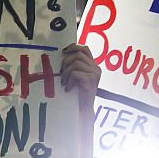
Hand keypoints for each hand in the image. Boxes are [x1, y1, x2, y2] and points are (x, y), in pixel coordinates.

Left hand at [61, 43, 99, 157]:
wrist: (83, 110)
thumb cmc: (77, 95)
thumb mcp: (76, 78)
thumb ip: (74, 67)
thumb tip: (62, 56)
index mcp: (93, 66)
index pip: (85, 49)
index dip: (73, 47)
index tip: (63, 52)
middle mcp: (96, 68)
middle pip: (79, 54)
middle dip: (66, 61)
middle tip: (61, 72)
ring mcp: (94, 74)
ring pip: (76, 63)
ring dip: (66, 72)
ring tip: (65, 82)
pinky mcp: (90, 81)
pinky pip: (76, 73)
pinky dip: (69, 80)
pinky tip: (68, 88)